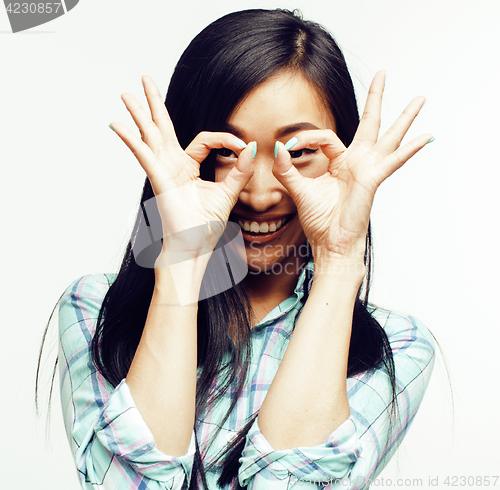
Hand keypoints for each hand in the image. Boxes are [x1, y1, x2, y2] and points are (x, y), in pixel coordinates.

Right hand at [109, 76, 254, 263]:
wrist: (194, 249)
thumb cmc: (205, 227)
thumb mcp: (228, 195)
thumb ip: (238, 171)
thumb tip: (250, 148)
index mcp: (189, 168)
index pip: (205, 140)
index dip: (225, 140)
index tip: (242, 147)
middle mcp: (174, 166)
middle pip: (164, 127)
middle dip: (155, 104)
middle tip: (145, 80)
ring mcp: (164, 172)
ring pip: (151, 136)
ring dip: (138, 114)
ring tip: (126, 93)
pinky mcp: (159, 181)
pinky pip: (144, 156)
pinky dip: (131, 141)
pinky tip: (117, 125)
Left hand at [273, 70, 432, 264]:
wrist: (330, 244)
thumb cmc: (319, 221)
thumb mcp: (298, 190)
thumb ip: (287, 169)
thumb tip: (277, 147)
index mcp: (340, 163)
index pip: (325, 136)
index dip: (306, 137)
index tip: (289, 145)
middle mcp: (357, 162)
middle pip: (369, 123)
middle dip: (375, 98)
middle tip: (383, 73)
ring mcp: (368, 170)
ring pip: (388, 136)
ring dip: (404, 117)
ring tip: (420, 98)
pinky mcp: (373, 180)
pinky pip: (393, 161)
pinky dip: (410, 150)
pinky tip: (426, 136)